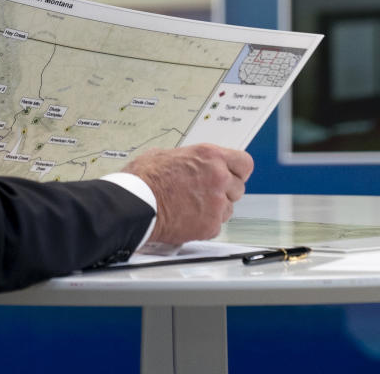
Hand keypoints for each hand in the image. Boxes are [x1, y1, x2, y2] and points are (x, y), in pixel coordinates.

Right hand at [123, 144, 252, 244]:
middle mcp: (218, 178)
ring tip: (191, 207)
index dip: (237, 170)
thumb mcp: (166, 154)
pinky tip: (186, 218)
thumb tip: (193, 163)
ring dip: (215, 208)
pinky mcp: (210, 225)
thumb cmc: (143, 178)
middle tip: (204, 193)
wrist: (135, 204)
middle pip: (238, 187)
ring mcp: (216, 203)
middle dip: (225, 191)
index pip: (244, 163)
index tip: (232, 175)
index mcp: (210, 156)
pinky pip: (216, 225)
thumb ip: (190, 159)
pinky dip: (204, 224)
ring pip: (229, 208)